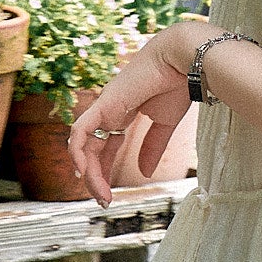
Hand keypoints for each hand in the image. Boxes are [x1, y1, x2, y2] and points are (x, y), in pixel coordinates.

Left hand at [68, 22, 205, 204]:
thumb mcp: (164, 124)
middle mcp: (109, 112)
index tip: (109, 194)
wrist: (184, 60)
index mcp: (122, 113)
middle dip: (95, 177)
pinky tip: (82, 172)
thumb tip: (145, 171)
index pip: (105, 146)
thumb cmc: (177, 83)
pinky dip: (77, 152)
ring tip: (100, 194)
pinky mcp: (104, 105)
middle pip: (91, 149)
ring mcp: (104, 108)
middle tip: (104, 201)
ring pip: (83, 145)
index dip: (103, 170)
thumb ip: (152, 146)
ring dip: (89, 173)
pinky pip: (80, 131)